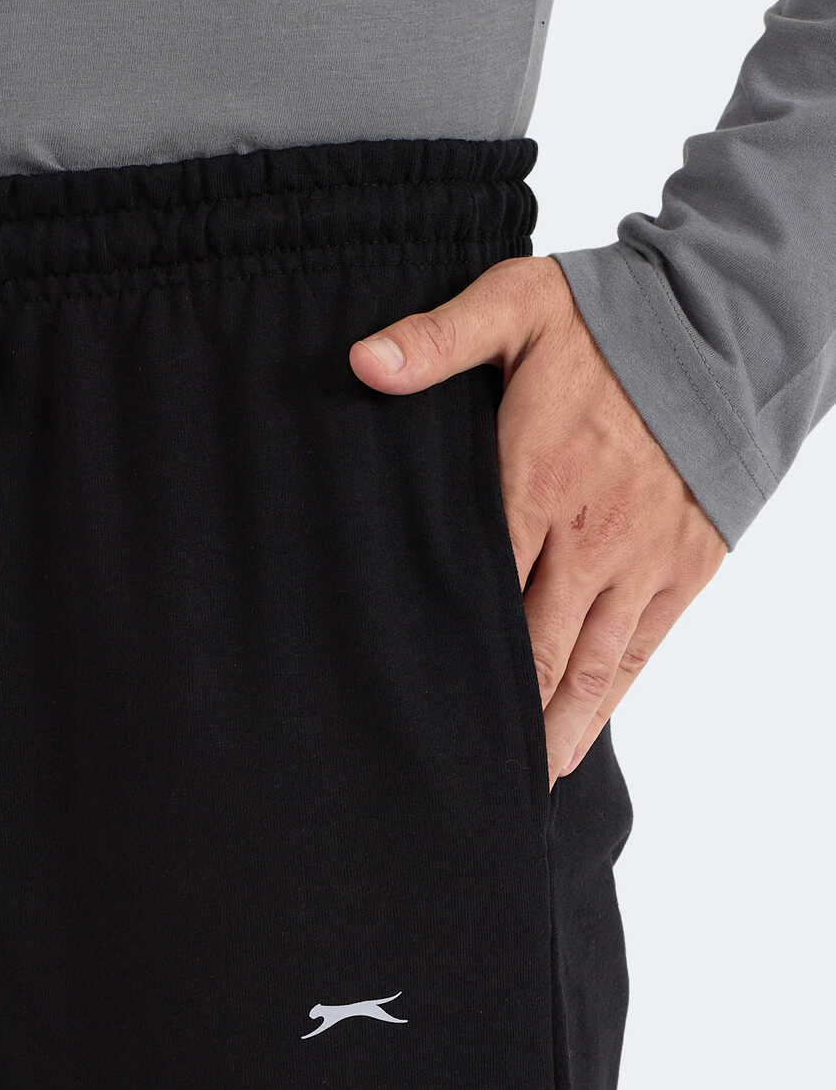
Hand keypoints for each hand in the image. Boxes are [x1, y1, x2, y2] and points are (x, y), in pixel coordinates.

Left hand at [348, 254, 728, 790]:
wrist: (728, 329)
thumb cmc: (613, 321)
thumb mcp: (518, 306)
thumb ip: (439, 340)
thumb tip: (361, 365)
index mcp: (535, 481)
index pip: (477, 585)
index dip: (444, 647)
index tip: (408, 694)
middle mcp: (589, 536)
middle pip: (531, 645)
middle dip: (493, 710)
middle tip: (451, 765)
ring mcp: (640, 561)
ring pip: (587, 666)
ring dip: (549, 728)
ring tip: (514, 783)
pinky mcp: (684, 572)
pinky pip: (639, 653)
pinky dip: (604, 702)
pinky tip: (573, 739)